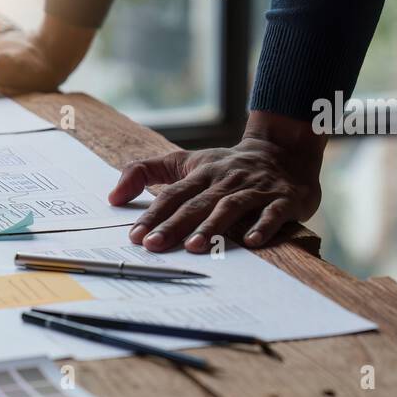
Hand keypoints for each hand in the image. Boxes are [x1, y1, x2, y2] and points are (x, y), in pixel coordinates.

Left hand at [108, 111, 326, 253]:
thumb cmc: (226, 164)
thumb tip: (113, 196)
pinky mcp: (283, 199)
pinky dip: (262, 226)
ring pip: (230, 207)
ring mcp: (254, 189)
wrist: (284, 149)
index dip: (153, 215)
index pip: (172, 195)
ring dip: (212, 227)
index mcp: (201, 174)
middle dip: (174, 225)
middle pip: (196, 204)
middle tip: (155, 246)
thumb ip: (145, 172)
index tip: (136, 236)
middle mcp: (225, 181)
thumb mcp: (185, 161)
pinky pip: (272, 212)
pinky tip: (250, 241)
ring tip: (194, 247)